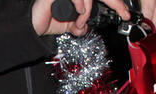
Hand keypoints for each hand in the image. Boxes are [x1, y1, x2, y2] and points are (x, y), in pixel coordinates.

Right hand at [33, 0, 155, 38]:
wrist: (31, 27)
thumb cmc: (45, 22)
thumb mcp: (68, 27)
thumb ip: (79, 25)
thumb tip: (85, 29)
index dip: (115, 4)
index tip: (124, 13)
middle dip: (115, 2)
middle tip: (123, 12)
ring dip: (88, 11)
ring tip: (80, 22)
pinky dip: (81, 6)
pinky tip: (78, 13)